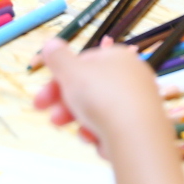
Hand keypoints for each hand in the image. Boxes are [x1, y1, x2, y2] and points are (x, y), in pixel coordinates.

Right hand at [34, 37, 171, 155]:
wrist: (137, 138)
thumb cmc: (102, 97)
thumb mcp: (71, 72)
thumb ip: (57, 57)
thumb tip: (50, 43)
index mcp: (117, 57)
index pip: (83, 62)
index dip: (59, 77)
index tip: (43, 93)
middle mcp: (131, 77)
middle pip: (89, 87)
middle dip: (63, 100)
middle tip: (43, 112)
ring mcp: (138, 103)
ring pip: (98, 110)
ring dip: (77, 118)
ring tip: (64, 127)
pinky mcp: (141, 127)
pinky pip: (112, 128)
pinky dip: (99, 133)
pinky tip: (93, 139)